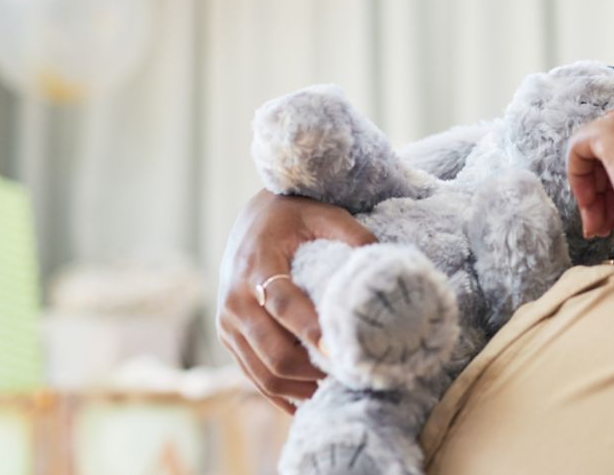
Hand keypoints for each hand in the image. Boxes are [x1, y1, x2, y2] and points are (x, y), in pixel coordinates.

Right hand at [216, 189, 376, 413]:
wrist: (252, 219)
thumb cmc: (293, 215)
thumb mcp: (323, 213)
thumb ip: (354, 235)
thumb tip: (385, 263)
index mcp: (256, 266)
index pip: (283, 304)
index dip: (311, 331)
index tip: (340, 353)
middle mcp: (235, 300)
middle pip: (272, 352)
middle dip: (310, 372)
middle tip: (350, 379)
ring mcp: (228, 324)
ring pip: (263, 373)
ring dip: (299, 389)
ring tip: (337, 392)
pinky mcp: (229, 338)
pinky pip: (254, 376)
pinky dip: (282, 393)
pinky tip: (312, 398)